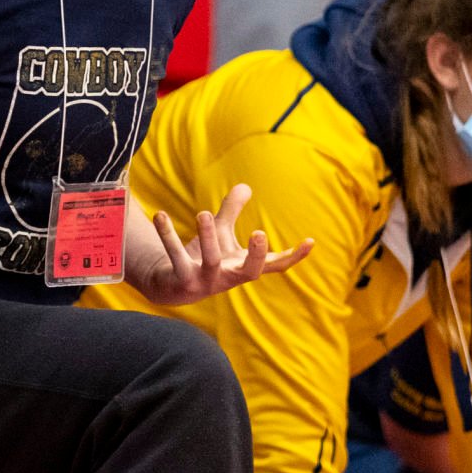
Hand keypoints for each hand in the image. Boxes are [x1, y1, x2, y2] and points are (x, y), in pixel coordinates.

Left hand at [140, 183, 313, 304]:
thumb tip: (246, 186)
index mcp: (243, 267)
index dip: (293, 256)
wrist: (170, 285)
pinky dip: (167, 235)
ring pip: (211, 261)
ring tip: (204, 213)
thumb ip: (232, 211)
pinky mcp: (181, 280)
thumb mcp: (221, 233)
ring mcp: (205, 283)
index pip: (274, 265)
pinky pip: (175, 256)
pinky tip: (161, 215)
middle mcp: (228, 278)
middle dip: (255, 254)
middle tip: (260, 233)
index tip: (310, 241)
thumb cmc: (203, 257)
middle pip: (248, 271)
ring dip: (208, 236)